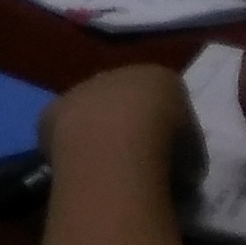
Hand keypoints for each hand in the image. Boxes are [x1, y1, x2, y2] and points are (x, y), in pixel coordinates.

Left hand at [39, 61, 197, 187]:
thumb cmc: (168, 146)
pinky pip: (60, 129)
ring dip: (92, 133)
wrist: (118, 140)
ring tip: (102, 167)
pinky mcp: (52, 110)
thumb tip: (177, 169)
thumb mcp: (194, 154)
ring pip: (88, 111)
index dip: (161, 126)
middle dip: (124, 124)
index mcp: (159, 78)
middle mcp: (116, 75)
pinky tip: (76, 169)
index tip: (163, 152)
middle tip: (130, 158)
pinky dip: (66, 146)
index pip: (160, 96)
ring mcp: (81, 89)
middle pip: (121, 98)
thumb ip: (184, 152)